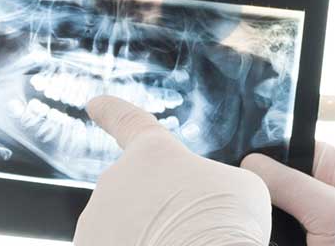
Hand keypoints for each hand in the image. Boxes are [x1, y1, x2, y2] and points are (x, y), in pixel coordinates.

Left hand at [74, 96, 271, 245]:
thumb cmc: (226, 225)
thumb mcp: (239, 187)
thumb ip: (212, 182)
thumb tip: (205, 198)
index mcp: (152, 152)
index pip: (128, 122)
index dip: (112, 111)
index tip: (95, 103)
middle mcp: (115, 180)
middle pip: (136, 190)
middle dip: (156, 206)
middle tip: (188, 225)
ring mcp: (96, 221)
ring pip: (122, 226)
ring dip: (145, 233)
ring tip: (178, 244)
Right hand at [241, 143, 334, 245]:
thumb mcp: (334, 211)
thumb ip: (292, 184)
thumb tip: (251, 162)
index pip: (302, 149)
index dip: (274, 153)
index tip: (243, 158)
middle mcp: (332, 198)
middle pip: (284, 183)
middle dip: (266, 190)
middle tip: (243, 195)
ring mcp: (318, 227)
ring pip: (277, 214)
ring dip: (264, 217)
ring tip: (252, 218)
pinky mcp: (306, 245)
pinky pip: (277, 235)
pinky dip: (269, 236)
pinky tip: (259, 235)